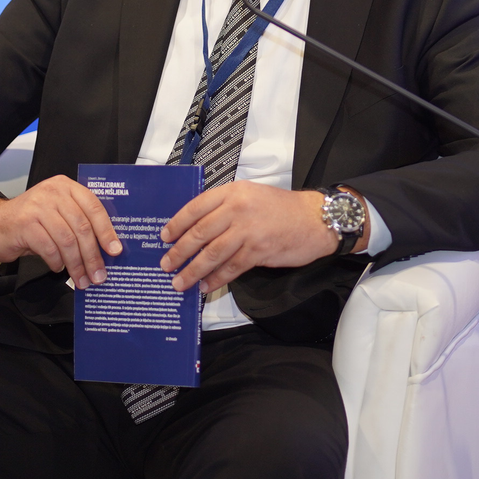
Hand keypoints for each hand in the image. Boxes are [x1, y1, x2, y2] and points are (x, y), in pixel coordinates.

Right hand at [0, 176, 122, 288]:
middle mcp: (53, 192)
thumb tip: (106, 248)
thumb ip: (78, 222)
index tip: (115, 251)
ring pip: (67, 240)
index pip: (94, 207)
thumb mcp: (56, 214)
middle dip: (92, 255)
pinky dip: (56, 261)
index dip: (107, 230)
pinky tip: (57, 267)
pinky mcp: (24, 223)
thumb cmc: (28, 222)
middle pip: (82, 227)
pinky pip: (49, 248)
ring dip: (76, 264)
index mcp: (66, 187)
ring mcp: (37, 206)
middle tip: (98, 275)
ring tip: (81, 279)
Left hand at [158, 182, 353, 292]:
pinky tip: (205, 286)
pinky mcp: (259, 251)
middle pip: (200, 232)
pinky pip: (231, 267)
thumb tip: (198, 228)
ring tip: (179, 282)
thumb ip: (226, 207)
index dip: (177, 223)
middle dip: (180, 251)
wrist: (315, 219)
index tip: (164, 237)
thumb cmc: (283, 208)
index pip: (196, 207)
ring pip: (212, 253)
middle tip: (166, 264)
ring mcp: (248, 230)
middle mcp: (238, 209)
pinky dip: (216, 279)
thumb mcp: (251, 195)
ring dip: (193, 270)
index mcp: (233, 192)